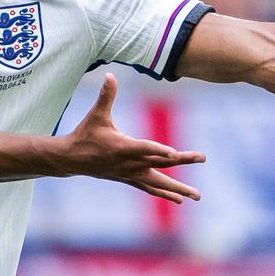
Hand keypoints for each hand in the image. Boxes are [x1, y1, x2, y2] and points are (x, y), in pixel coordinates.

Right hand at [62, 74, 205, 201]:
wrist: (72, 160)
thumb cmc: (85, 135)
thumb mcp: (96, 114)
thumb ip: (106, 95)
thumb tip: (110, 75)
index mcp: (122, 147)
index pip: (144, 148)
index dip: (158, 149)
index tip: (174, 152)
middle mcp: (129, 163)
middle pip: (160, 163)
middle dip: (183, 160)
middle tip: (202, 158)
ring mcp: (130, 174)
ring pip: (158, 183)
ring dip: (178, 190)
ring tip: (196, 196)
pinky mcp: (129, 179)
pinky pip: (151, 188)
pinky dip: (165, 194)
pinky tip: (179, 200)